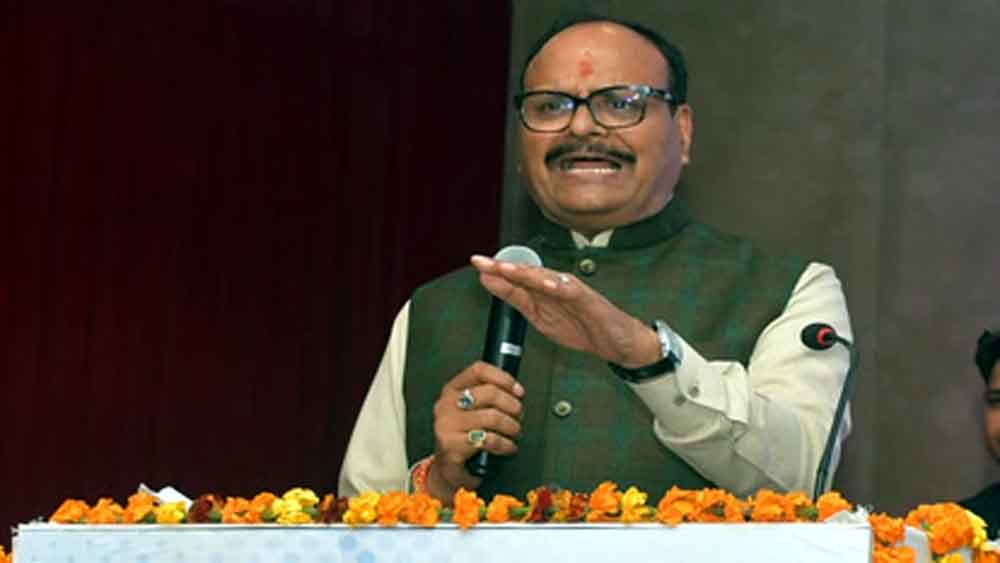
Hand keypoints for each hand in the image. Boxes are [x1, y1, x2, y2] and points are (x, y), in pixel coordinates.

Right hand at [427, 361, 523, 501]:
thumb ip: (487, 397)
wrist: (447, 468)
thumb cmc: (463, 437)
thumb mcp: (470, 411)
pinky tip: (508, 447)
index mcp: (452, 390)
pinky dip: (505, 444)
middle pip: (489, 393)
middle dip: (512, 405)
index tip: (517, 390)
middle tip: (518, 416)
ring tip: (514, 432)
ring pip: (492, 417)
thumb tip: (516, 391)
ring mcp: (447, 424)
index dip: (503, 378)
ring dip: (511, 426)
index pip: (478, 370)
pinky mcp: (452, 445)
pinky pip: (489, 439)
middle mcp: (446, 404)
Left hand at [470, 254, 660, 367]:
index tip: (476, 264)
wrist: (616, 342)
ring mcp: (572, 291)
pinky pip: (572, 292)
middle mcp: (555, 285)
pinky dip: (560, 287)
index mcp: (542, 290)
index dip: (495, 271)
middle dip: (503, 267)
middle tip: (482, 262)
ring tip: (507, 269)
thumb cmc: (582, 327)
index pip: (516, 278)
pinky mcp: (589, 300)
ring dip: (526, 273)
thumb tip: (490, 283)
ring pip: (546, 278)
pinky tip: (547, 285)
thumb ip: (517, 299)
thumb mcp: (540, 317)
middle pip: (526, 273)